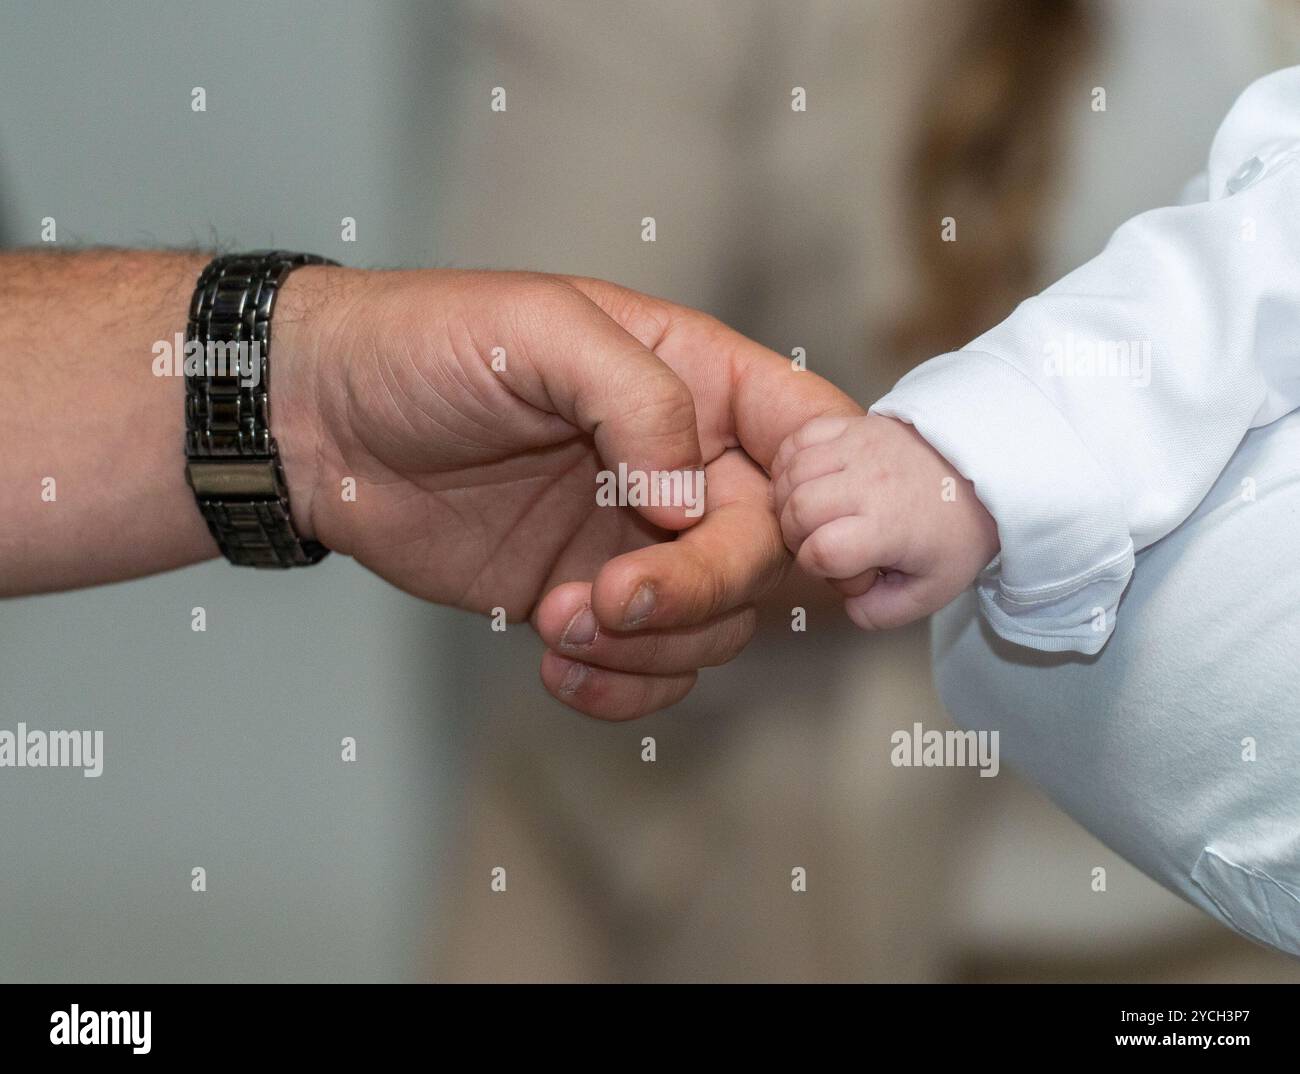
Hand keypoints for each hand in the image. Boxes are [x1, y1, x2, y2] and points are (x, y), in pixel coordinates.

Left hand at [276, 268, 861, 717]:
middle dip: (700, 588)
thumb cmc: (426, 346)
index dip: (836, 496)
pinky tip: (557, 667)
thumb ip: (637, 399)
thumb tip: (687, 502)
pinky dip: (624, 686)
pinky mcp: (590, 600)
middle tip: (613, 595)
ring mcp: (640, 541)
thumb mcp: (540, 330)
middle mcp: (687, 465)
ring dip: (652, 644)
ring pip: (718, 623)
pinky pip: (652, 666)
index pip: (816, 437)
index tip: (803, 540)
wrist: (320, 424)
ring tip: (560, 623)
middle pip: (768, 551)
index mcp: (699, 381)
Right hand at [769, 413, 998, 630]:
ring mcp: (858, 448)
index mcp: (888, 526)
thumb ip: (883, 612)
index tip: (846, 568)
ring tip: (814, 514)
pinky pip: (800, 438)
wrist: (988, 470)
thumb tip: (848, 606)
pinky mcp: (853, 426)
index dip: (819, 568)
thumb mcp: (933, 590)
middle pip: (798, 510)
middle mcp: (868, 483)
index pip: (821, 552)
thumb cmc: (958, 529)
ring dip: (789, 500)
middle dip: (797, 535)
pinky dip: (790, 461)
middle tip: (824, 541)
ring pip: (792, 473)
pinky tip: (805, 480)